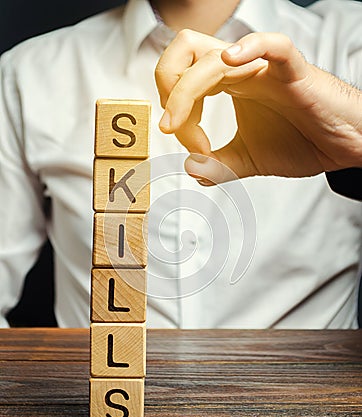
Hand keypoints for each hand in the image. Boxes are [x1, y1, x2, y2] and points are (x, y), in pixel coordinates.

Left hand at [155, 30, 361, 183]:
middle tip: (170, 124)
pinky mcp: (294, 73)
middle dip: (167, 87)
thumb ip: (218, 165)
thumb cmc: (300, 142)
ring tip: (189, 129)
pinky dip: (250, 48)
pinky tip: (230, 61)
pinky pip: (274, 46)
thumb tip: (189, 168)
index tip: (191, 147)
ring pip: (213, 56)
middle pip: (186, 52)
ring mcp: (265, 68)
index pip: (182, 79)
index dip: (175, 114)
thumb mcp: (247, 160)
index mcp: (228, 84)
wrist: (341, 146)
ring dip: (187, 92)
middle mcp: (241, 70)